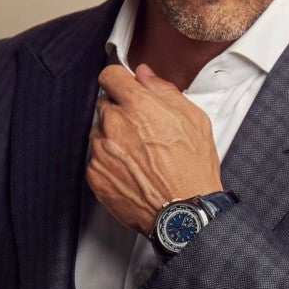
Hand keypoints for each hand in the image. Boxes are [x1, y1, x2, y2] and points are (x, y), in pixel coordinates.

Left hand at [86, 63, 222, 236]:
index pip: (110, 76)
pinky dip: (110, 162)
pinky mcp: (95, 174)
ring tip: (140, 156)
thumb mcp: (192, 119)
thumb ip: (164, 91)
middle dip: (120, 112)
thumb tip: (145, 75)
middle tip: (143, 130)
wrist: (183, 213)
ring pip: (100, 133)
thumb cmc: (192, 169)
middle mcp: (114, 125)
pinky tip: (133, 171)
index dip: (120, 82)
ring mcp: (101, 151)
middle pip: (105, 105)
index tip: (124, 88)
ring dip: (114, 138)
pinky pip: (96, 159)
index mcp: (138, 106)